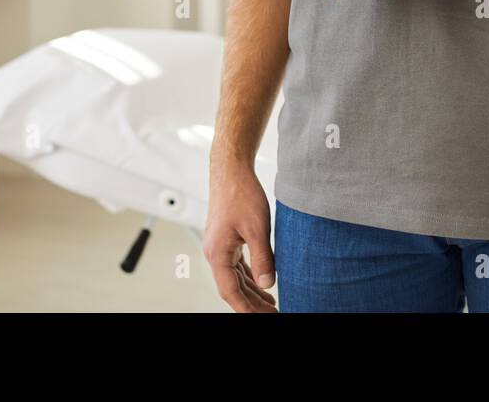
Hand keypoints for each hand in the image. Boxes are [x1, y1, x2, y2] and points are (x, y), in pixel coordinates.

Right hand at [203, 157, 278, 312]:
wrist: (232, 170)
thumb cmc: (241, 194)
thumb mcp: (257, 229)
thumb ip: (263, 259)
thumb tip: (268, 285)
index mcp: (218, 253)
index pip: (231, 291)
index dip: (246, 309)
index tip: (262, 318)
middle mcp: (215, 252)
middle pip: (233, 287)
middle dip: (252, 303)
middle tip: (273, 313)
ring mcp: (220, 245)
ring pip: (235, 277)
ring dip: (252, 291)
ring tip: (270, 304)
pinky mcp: (227, 238)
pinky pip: (237, 265)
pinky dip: (250, 276)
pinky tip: (262, 283)